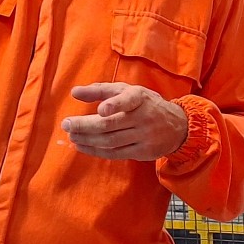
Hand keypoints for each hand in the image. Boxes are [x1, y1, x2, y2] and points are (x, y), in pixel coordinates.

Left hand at [61, 83, 188, 160]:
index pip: (128, 100)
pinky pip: (116, 153)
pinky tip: (83, 146)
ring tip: (72, 136)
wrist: (177, 126)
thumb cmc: (145, 104)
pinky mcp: (143, 152)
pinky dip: (96, 151)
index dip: (115, 104)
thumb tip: (74, 92)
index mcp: (140, 98)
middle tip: (66, 125)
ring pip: (111, 141)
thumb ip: (100, 90)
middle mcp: (144, 117)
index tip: (101, 110)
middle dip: (85, 126)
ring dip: (87, 140)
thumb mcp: (127, 91)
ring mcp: (145, 136)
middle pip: (110, 125)